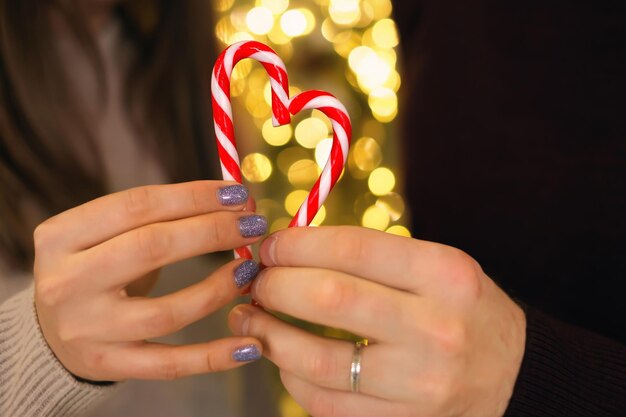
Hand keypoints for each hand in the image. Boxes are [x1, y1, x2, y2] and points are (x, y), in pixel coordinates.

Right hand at [35, 181, 265, 381]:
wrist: (50, 332)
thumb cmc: (94, 269)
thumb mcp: (105, 235)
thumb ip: (161, 215)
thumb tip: (236, 202)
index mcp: (62, 235)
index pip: (138, 205)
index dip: (195, 196)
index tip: (238, 194)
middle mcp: (67, 282)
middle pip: (152, 248)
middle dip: (212, 231)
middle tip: (254, 225)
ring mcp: (86, 329)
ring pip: (166, 311)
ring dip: (218, 289)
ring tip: (249, 271)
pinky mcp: (107, 364)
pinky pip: (169, 364)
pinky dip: (213, 357)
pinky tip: (249, 345)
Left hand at [229, 226, 525, 416]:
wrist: (514, 375)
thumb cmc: (463, 311)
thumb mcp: (438, 269)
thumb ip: (374, 258)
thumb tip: (291, 251)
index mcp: (446, 274)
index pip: (353, 247)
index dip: (297, 244)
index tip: (270, 247)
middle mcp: (437, 328)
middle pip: (329, 298)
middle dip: (275, 285)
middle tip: (256, 281)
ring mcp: (421, 384)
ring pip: (317, 360)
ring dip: (269, 336)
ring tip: (251, 320)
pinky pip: (327, 404)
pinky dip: (292, 379)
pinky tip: (284, 359)